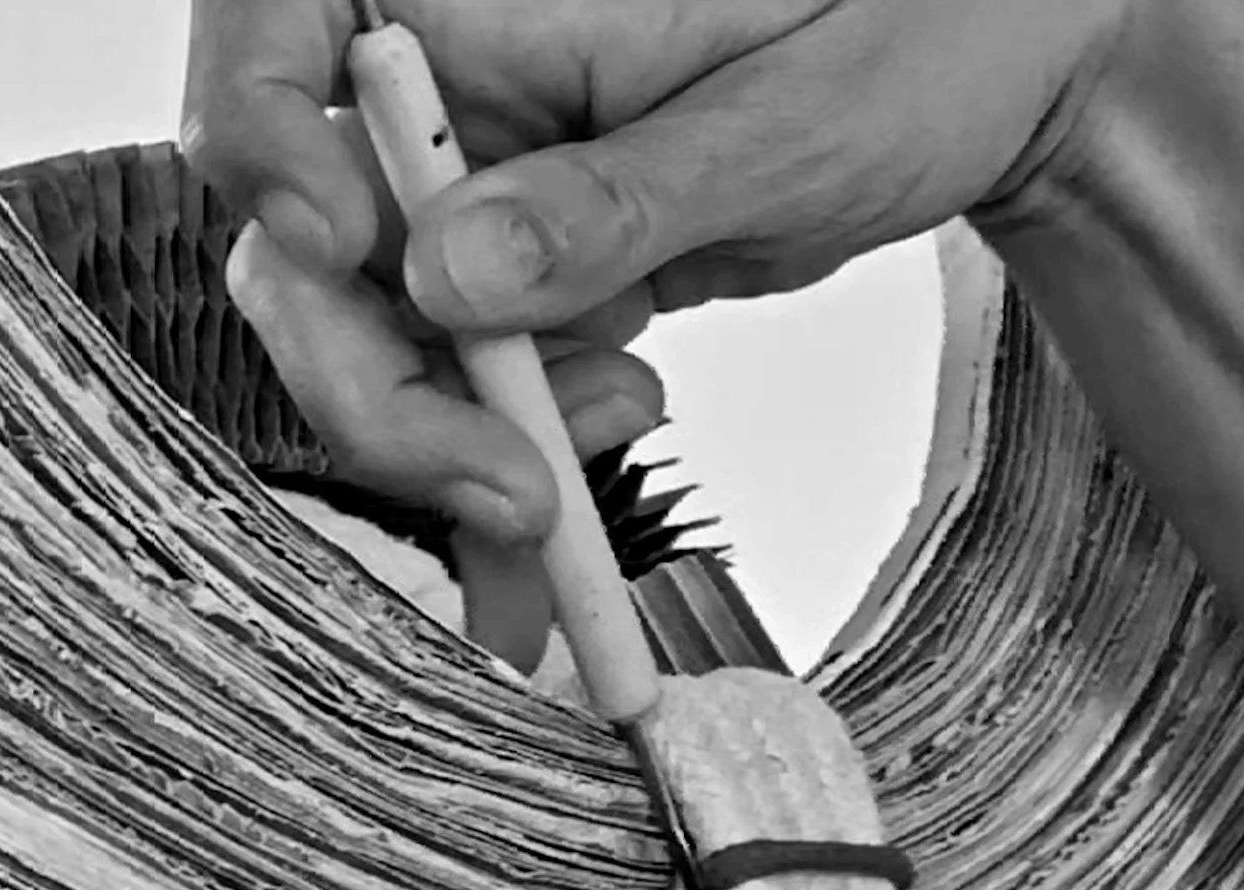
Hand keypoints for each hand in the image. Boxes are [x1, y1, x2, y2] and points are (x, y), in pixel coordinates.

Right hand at [183, 0, 1134, 663]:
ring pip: (361, 337)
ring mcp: (463, 182)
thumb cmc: (914, 29)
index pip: (277, 31)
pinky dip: (500, 444)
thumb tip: (449, 276)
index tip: (342, 250)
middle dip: (383, 391)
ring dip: (453, 442)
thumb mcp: (777, 123)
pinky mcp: (499, 264)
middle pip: (300, 244)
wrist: (979, 72)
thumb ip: (609, 202)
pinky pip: (448, 376)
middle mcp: (443, 83)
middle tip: (506, 489)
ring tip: (587, 460)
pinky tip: (594, 437)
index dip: (264, 146)